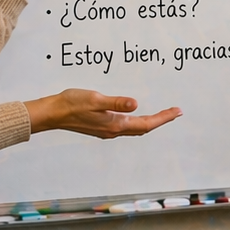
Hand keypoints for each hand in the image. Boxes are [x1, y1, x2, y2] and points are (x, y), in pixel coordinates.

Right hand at [26, 89, 179, 137]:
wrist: (51, 113)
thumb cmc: (71, 104)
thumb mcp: (95, 99)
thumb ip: (116, 102)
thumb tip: (135, 104)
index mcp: (115, 124)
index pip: (146, 123)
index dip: (164, 118)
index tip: (177, 111)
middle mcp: (113, 130)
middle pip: (144, 128)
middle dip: (161, 121)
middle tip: (175, 112)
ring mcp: (106, 130)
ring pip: (135, 129)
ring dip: (150, 122)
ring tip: (162, 115)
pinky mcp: (100, 128)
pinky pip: (125, 127)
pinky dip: (137, 123)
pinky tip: (136, 117)